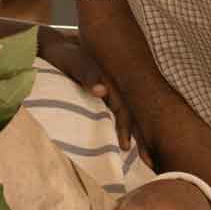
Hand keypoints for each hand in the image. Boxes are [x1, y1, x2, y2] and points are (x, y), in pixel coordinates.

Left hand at [33, 28, 142, 153]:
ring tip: (147, 159)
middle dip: (144, 137)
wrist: (60, 47)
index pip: (126, 108)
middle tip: (150, 163)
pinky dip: (129, 129)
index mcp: (113, 79)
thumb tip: (102, 90)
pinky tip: (130, 143)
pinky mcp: (111, 95)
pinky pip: (124, 114)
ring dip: (140, 136)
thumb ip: (87, 75)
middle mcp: (119, 86)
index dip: (131, 128)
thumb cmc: (65, 56)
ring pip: (132, 116)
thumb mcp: (74, 63)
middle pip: (137, 114)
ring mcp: (116, 91)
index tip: (127, 147)